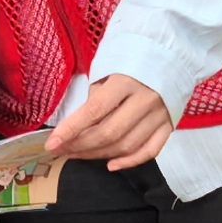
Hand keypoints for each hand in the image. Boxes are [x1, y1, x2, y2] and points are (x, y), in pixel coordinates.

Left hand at [40, 74, 175, 172]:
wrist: (170, 56)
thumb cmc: (131, 63)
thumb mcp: (108, 72)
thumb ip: (95, 100)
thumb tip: (76, 130)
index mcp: (126, 81)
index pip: (94, 111)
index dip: (71, 129)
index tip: (52, 144)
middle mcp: (145, 99)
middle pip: (109, 133)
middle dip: (81, 145)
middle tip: (63, 150)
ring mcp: (160, 114)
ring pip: (127, 145)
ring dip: (99, 155)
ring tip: (79, 155)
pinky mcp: (169, 125)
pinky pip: (150, 151)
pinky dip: (130, 162)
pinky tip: (111, 165)